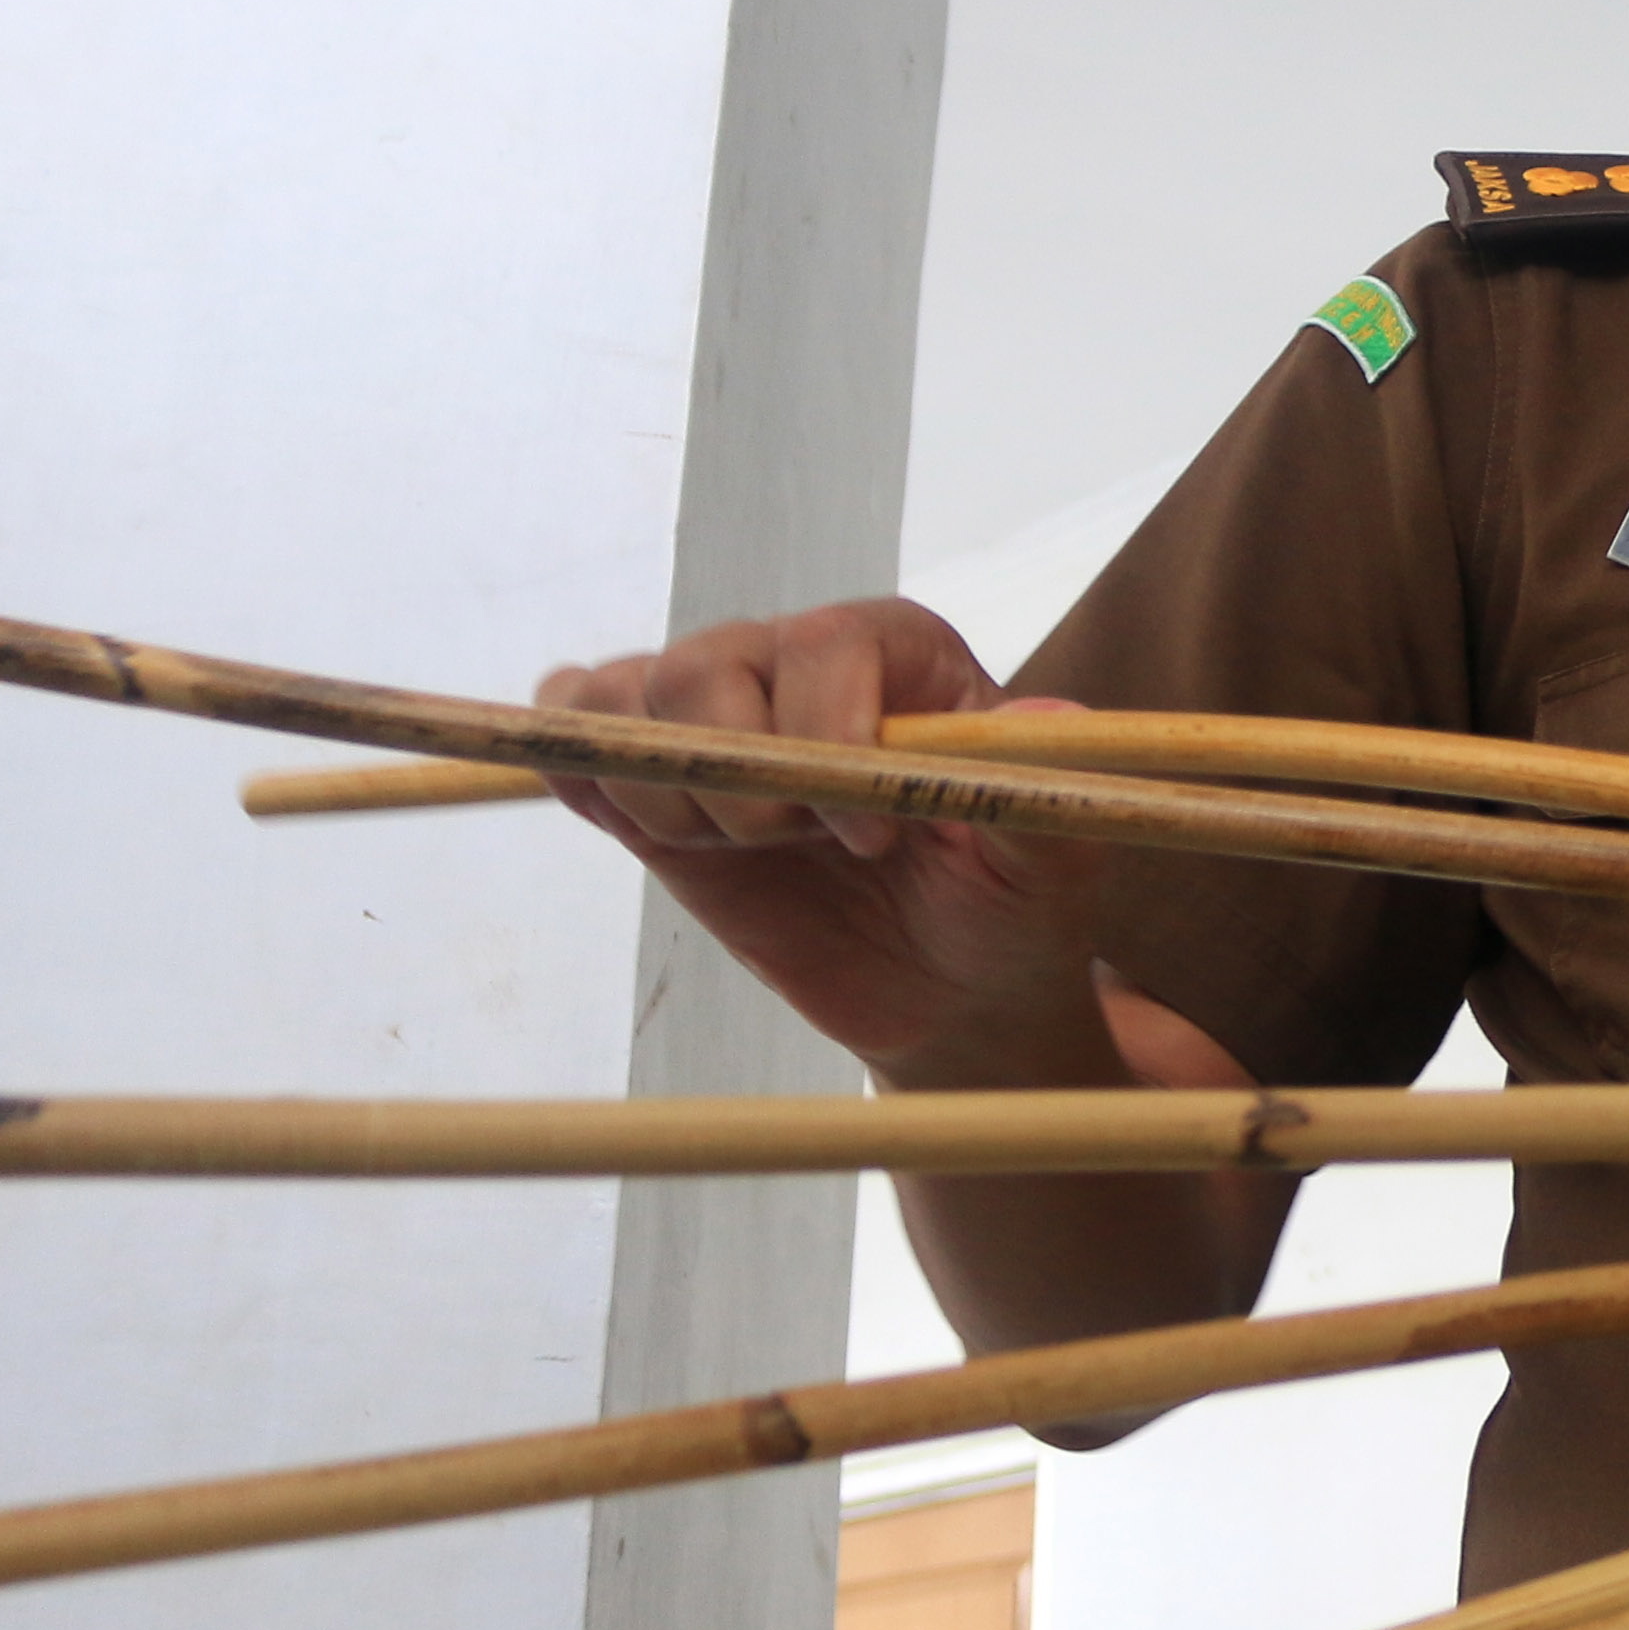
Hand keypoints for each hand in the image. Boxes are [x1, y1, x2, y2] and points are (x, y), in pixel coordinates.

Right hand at [536, 600, 1116, 1087]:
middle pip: (705, 665)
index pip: (825, 641)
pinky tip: (668, 839)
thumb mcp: (1049, 869)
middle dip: (741, 779)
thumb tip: (1057, 717)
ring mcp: (716, 718)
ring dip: (673, 796)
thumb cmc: (1008, 909)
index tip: (871, 836)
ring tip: (751, 851)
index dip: (826, 735)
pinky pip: (571, 731)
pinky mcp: (653, 777)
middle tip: (804, 847)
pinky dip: (588, 781)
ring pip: (624, 696)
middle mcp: (798, 662)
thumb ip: (1041, 795)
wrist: (949, 988)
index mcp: (903, 656)